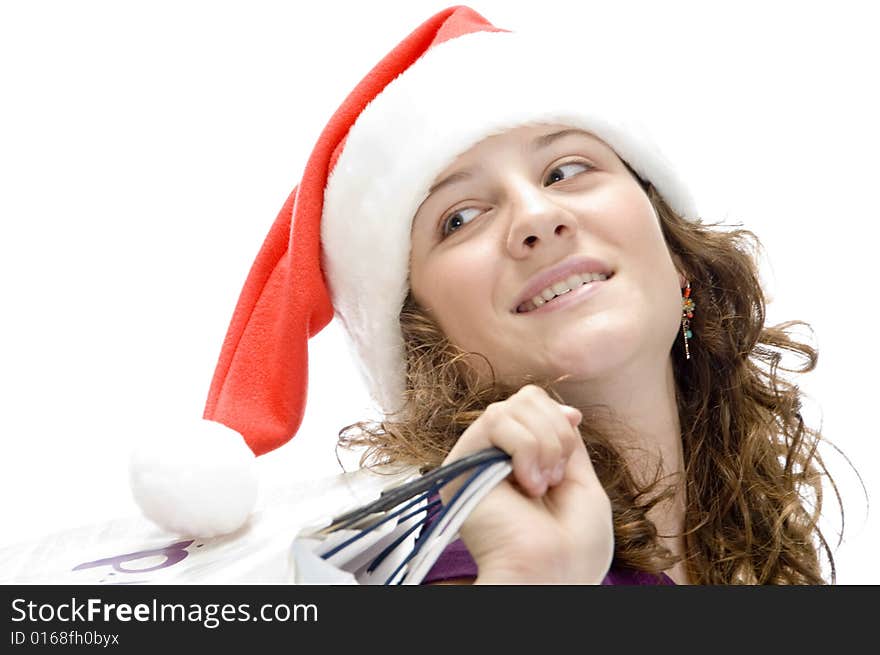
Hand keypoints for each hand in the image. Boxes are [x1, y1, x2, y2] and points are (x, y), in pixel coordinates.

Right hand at [438, 384, 613, 583]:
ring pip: (509, 408)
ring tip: (542, 485)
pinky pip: (494, 421)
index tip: (572, 445)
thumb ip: (567, 442)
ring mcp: (477, 460)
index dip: (558, 415)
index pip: (534, 403)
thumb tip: (566, 408)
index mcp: (522, 459)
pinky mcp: (462, 465)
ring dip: (542, 443)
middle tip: (557, 477)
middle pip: (525, 399)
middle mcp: (495, 456)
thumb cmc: (573, 546)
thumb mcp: (583, 481)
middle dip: (556, 432)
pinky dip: (525, 447)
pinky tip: (527, 485)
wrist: (553, 575)